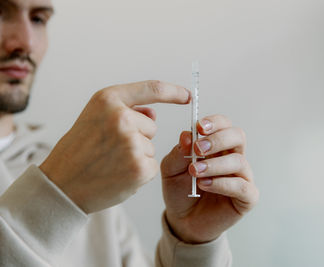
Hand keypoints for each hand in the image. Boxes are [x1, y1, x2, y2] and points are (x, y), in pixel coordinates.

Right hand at [39, 81, 189, 213]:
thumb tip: (153, 114)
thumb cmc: (79, 150)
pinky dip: (139, 172)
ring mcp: (132, 143)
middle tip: (110, 149)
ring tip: (110, 163)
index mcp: (108, 100)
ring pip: (151, 147)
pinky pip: (152, 166)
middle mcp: (122, 118)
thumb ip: (126, 111)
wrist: (62, 185)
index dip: (173, 92)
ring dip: (138, 156)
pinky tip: (118, 175)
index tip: (187, 96)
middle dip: (138, 137)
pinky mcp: (140, 167)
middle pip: (151, 127)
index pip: (152, 89)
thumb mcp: (94, 118)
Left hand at [161, 115, 258, 242]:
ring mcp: (242, 176)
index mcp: (217, 146)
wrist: (183, 221)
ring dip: (215, 164)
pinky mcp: (247, 197)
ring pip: (239, 161)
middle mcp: (233, 157)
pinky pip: (242, 186)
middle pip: (237, 136)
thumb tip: (187, 135)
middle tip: (198, 149)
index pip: (224, 124)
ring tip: (195, 172)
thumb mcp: (171, 169)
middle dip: (218, 140)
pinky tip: (205, 185)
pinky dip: (222, 184)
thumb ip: (178, 152)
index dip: (215, 123)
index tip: (199, 127)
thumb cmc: (180, 191)